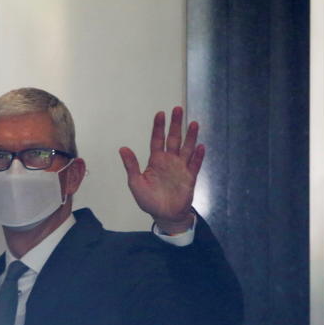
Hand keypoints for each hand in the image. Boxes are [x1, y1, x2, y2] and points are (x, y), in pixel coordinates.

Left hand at [119, 106, 204, 233]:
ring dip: (190, 137)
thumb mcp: (136, 183)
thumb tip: (123, 149)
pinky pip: (195, 165)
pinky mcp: (189, 178)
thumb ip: (131, 166)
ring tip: (193, 124)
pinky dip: (198, 156)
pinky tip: (200, 147)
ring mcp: (180, 168)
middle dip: (176, 124)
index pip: (157, 139)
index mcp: (156, 160)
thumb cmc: (149, 200)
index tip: (160, 114)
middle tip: (177, 109)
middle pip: (174, 139)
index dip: (159, 127)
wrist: (165, 215)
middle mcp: (169, 161)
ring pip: (187, 148)